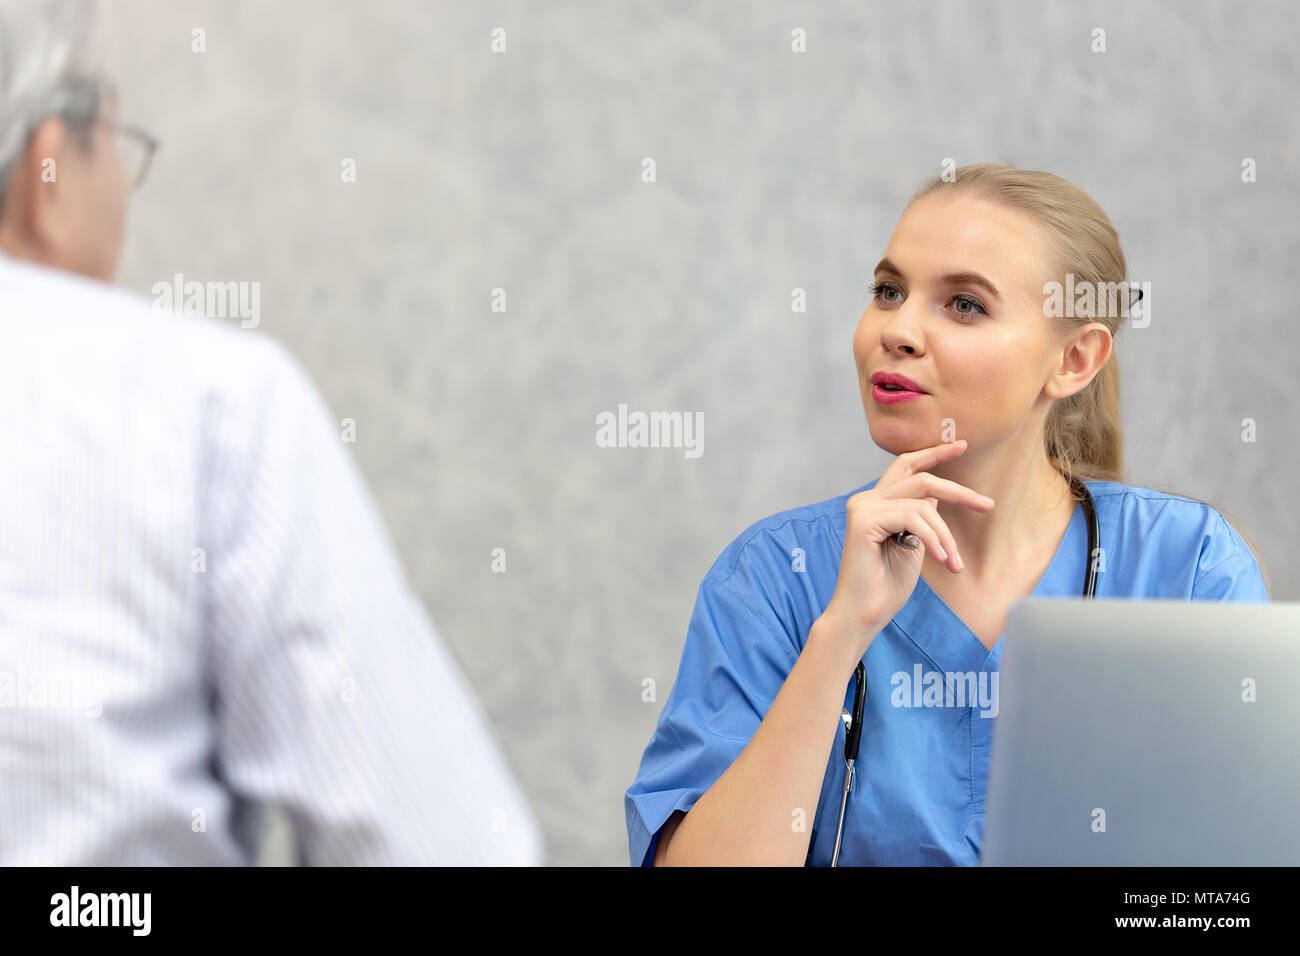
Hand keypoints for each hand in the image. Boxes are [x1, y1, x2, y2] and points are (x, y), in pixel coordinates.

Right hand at [816, 439, 994, 661]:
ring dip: (945, 535)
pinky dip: (933, 539)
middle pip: (921, 480)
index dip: (933, 454)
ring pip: (922, 504)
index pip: (906, 468)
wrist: (864, 614)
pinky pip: (913, 519)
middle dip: (958, 491)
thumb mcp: (913, 545)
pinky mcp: (863, 521)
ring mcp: (862, 508)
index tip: (961, 445)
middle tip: (987, 505)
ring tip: (952, 562)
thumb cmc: (887, 586)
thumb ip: (919, 518)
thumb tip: (934, 496)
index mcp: (874, 503)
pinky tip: (941, 560)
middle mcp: (865, 500)